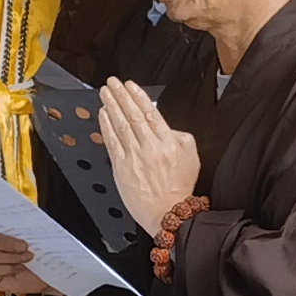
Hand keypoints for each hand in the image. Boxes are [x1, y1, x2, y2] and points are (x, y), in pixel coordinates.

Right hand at [0, 218, 48, 295]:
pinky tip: (17, 268)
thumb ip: (22, 224)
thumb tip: (20, 216)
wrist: (49, 274)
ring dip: (10, 256)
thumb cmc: (41, 253)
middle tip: (24, 245)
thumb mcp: (35, 234)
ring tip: (26, 257)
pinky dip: (5, 268)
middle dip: (4, 242)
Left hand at [97, 77, 200, 228]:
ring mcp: (134, 156)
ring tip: (105, 93)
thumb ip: (180, 137)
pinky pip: (112, 142)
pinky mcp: (121, 167)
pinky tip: (102, 115)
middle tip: (112, 83)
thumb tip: (167, 127)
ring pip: (120, 125)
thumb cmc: (179, 188)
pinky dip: (106, 126)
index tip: (130, 85)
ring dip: (111, 106)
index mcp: (168, 142)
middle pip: (132, 115)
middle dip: (121, 96)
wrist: (168, 212)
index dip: (138, 97)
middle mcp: (149, 146)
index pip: (150, 113)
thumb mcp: (192, 158)